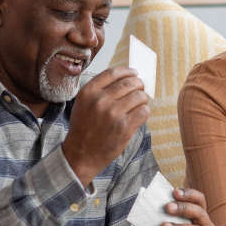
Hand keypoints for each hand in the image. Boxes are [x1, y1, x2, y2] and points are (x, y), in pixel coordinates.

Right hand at [61, 67, 149, 185]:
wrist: (81, 154)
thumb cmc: (84, 128)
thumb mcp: (83, 103)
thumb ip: (99, 89)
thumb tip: (125, 77)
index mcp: (88, 92)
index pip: (114, 73)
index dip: (128, 71)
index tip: (135, 73)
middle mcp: (100, 100)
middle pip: (130, 83)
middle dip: (139, 84)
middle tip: (141, 88)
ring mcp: (113, 114)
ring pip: (139, 96)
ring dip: (143, 99)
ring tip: (139, 103)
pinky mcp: (124, 127)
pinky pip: (144, 111)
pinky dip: (144, 112)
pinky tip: (139, 115)